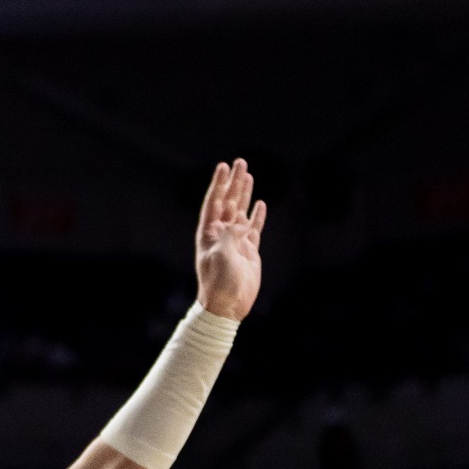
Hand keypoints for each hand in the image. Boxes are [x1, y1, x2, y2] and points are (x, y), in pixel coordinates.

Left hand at [194, 159, 265, 320]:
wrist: (228, 305)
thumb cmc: (219, 282)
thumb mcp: (222, 257)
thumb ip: (230, 236)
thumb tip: (238, 222)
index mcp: (208, 232)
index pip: (214, 201)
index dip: (219, 183)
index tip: (223, 166)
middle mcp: (221, 233)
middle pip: (228, 201)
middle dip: (233, 182)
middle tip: (239, 162)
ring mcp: (235, 241)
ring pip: (240, 211)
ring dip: (244, 193)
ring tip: (248, 175)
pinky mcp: (248, 250)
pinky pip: (253, 228)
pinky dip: (256, 215)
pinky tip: (259, 203)